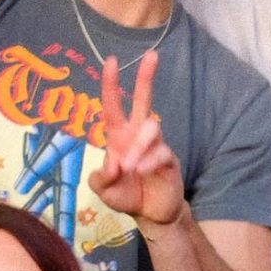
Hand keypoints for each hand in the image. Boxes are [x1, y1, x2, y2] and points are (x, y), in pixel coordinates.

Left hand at [88, 52, 184, 229]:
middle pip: (144, 100)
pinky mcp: (169, 159)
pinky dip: (149, 161)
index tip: (112, 61)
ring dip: (138, 146)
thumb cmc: (126, 196)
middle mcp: (137, 135)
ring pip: (151, 128)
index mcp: (119, 137)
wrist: (151, 215)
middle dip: (146, 78)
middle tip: (152, 55)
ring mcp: (155, 145)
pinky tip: (141, 172)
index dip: (112, 84)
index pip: (113, 106)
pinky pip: (162, 152)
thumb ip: (100, 178)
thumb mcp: (104, 190)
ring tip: (130, 168)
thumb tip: (113, 162)